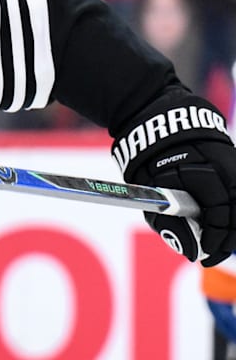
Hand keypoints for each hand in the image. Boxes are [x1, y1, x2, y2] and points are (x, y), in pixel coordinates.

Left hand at [116, 96, 235, 265]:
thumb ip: (169, 222)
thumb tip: (190, 252)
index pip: (220, 214)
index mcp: (203, 173)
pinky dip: (234, 211)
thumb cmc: (151, 160)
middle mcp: (227, 167)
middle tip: (214, 253)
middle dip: (229, 238)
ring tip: (220, 242)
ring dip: (234, 226)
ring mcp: (235, 164)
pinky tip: (226, 224)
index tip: (206, 255)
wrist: (160, 123)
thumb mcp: (151, 192)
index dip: (216, 239)